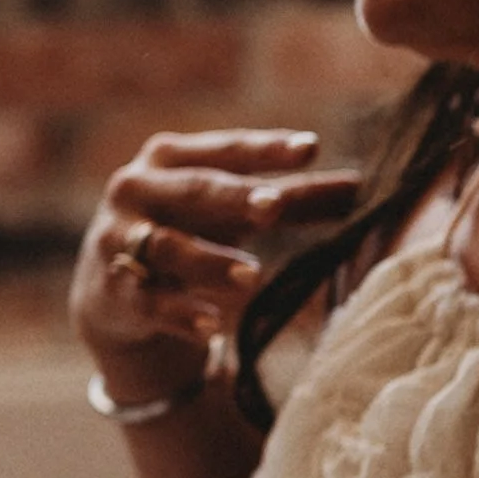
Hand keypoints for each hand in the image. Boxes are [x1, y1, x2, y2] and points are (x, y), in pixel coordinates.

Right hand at [71, 128, 362, 397]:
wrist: (113, 290)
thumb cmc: (189, 232)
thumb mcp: (232, 212)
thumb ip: (293, 199)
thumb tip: (365, 188)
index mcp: (172, 158)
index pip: (227, 150)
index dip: (267, 149)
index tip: (311, 148)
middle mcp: (139, 189)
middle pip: (194, 191)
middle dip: (234, 197)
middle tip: (275, 205)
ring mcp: (120, 239)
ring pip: (167, 247)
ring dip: (209, 262)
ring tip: (251, 276)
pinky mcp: (115, 290)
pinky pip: (150, 301)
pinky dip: (182, 315)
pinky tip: (213, 329)